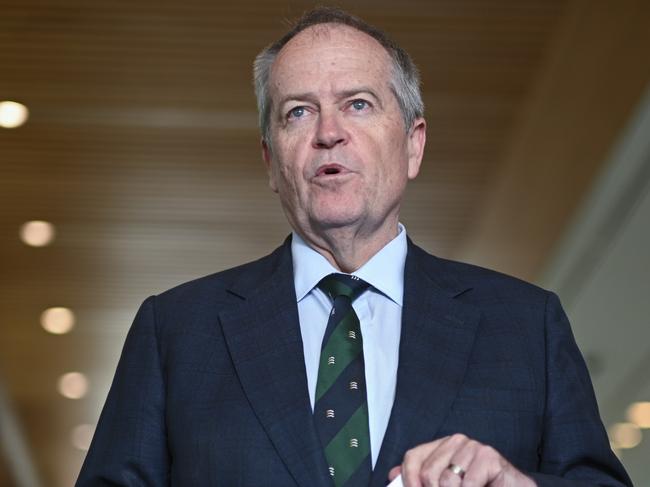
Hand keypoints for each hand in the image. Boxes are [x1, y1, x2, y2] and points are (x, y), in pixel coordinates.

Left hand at [388, 434, 535, 486]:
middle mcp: (456, 442)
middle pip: (428, 472)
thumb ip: (421, 479)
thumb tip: (391, 476)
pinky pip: (468, 484)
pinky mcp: (489, 456)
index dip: (409, 479)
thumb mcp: (447, 484)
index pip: (413, 457)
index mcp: (442, 447)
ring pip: (447, 481)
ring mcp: (473, 447)